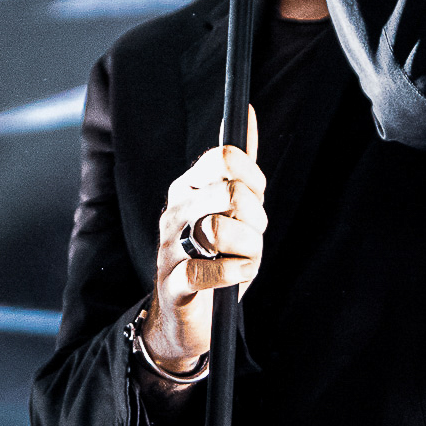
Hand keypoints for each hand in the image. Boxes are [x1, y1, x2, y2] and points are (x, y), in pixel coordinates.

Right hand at [144, 106, 265, 375]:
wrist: (185, 314)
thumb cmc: (213, 255)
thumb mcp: (230, 207)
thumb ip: (238, 165)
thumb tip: (248, 111)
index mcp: (187, 187)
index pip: (224, 157)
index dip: (252, 179)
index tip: (252, 201)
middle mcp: (174, 211)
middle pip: (230, 192)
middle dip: (254, 219)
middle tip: (249, 236)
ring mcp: (170, 246)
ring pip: (222, 230)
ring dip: (247, 250)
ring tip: (240, 258)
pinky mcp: (175, 283)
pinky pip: (212, 271)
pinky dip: (235, 275)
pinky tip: (234, 276)